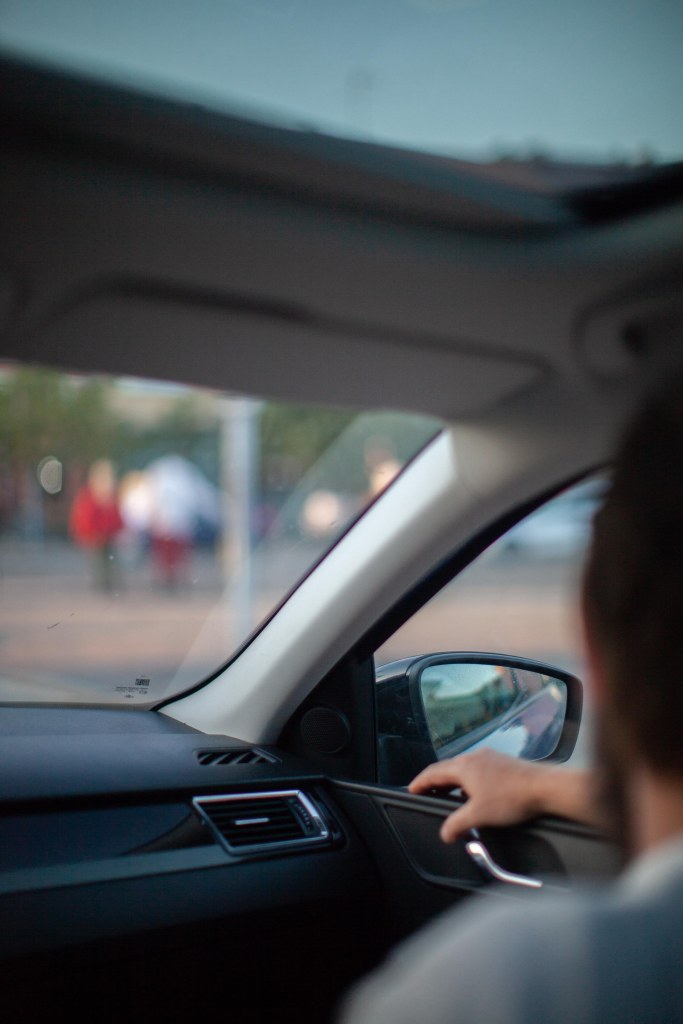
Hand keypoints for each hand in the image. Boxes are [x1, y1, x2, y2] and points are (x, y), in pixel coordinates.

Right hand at [409, 749, 557, 843]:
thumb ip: (457, 824)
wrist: (546, 787)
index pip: (433, 772)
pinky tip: (477, 794)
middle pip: (448, 768)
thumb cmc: (512, 797)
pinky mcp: (504, 763)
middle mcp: (475, 757)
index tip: (411, 790)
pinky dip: (470, 780)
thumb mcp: (479, 815)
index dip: (420, 782)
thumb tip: (445, 833)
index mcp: (464, 766)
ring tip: (451, 796)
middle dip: (436, 782)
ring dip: (454, 782)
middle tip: (428, 793)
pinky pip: (479, 769)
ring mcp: (491, 758)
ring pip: (465, 769)